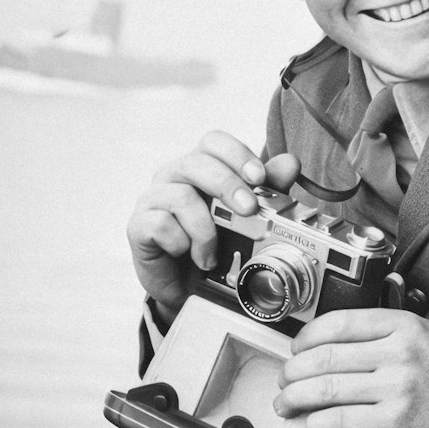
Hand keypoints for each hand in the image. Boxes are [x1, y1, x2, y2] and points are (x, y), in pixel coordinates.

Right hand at [127, 130, 300, 321]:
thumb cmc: (214, 243)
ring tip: (213, 254)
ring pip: (181, 196)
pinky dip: (181, 243)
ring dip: (205, 229)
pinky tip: (188, 255)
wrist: (186, 285)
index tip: (259, 177)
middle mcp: (175, 175)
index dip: (237, 154)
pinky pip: (161, 224)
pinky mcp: (138, 224)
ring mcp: (154, 198)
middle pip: (197, 162)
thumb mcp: (247, 218)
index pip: (214, 142)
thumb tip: (290, 164)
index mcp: (201, 166)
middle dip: (228, 185)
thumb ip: (268, 189)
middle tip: (249, 210)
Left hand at [275, 309, 428, 427]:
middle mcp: (398, 353)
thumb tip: (333, 337)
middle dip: (293, 371)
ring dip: (296, 399)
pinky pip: (340, 421)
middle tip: (285, 380)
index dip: (306, 337)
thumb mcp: (426, 334)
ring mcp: (396, 388)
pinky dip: (317, 424)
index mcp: (403, 326)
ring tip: (286, 404)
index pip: (339, 323)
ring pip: (326, 389)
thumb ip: (386, 329)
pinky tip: (312, 425)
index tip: (296, 349)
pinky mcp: (393, 422)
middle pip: (325, 357)